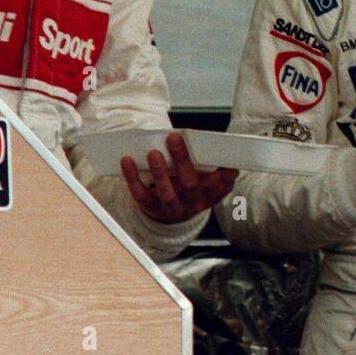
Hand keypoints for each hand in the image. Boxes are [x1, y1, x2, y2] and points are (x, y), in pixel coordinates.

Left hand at [119, 133, 237, 223]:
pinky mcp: (152, 209)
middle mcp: (192, 204)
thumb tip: (228, 161)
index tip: (227, 165)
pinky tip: (127, 160)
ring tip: (153, 153)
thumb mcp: (209, 182)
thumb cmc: (194, 188)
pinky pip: (141, 195)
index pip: (220, 188)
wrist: (176, 215)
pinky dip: (132, 178)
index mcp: (210, 194)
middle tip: (174, 139)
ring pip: (166, 193)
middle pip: (189, 185)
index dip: (224, 178)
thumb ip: (218, 170)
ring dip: (159, 172)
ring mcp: (171, 208)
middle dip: (182, 161)